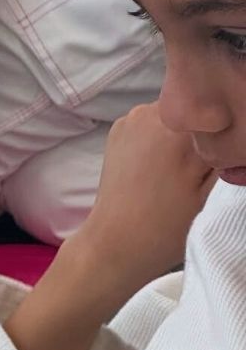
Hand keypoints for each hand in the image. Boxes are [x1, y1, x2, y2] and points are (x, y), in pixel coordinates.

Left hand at [4, 103, 213, 349]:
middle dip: (206, 130)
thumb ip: (227, 151)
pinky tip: (163, 166)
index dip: (226, 131)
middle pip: (194, 108)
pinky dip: (163, 137)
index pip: (216, 109)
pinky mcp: (118, 129)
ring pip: (175, 115)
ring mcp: (130, 118)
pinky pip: (153, 123)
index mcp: (177, 125)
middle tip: (207, 164)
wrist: (116, 241)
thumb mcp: (213, 188)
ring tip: (184, 168)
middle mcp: (150, 112)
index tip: (224, 157)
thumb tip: (233, 132)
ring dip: (184, 133)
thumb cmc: (168, 223)